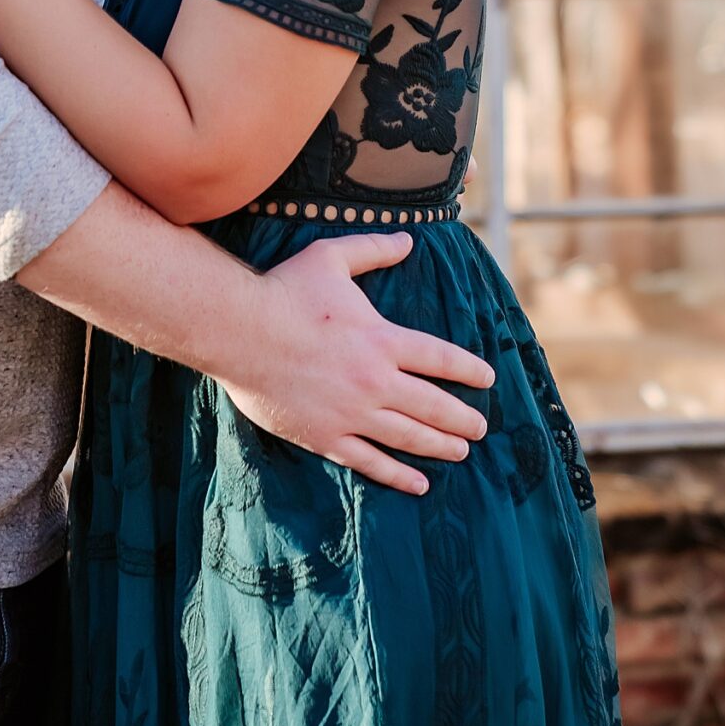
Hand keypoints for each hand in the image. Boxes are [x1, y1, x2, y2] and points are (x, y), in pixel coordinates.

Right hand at [220, 233, 492, 495]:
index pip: (439, 358)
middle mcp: (374, 381)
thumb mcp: (332, 258)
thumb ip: (374, 250)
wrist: (237, 332)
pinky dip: (398, 475)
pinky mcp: (326, 436)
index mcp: (381, 339)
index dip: (467, 370)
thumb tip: (409, 241)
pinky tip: (419, 483)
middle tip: (481, 427)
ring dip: (440, 446)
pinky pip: (370, 462)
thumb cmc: (284, 291)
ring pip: (408, 437)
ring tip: (462, 451)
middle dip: (462, 418)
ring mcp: (351, 413)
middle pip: (432, 405)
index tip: (487, 379)